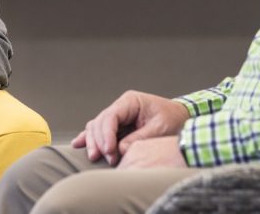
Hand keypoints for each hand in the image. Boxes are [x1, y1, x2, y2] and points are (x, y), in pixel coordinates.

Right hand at [70, 91, 189, 165]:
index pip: (111, 116)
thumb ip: (139, 138)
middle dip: (99, 141)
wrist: (181, 117)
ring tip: (95, 157)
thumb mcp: (159, 128)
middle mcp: (121, 107)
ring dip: (94, 142)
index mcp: (130, 101)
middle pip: (100, 122)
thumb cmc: (172, 119)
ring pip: (97, 126)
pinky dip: (90, 137)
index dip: (106, 134)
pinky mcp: (118, 125)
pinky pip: (100, 130)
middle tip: (107, 158)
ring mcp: (118, 115)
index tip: (108, 150)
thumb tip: (120, 149)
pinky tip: (78, 143)